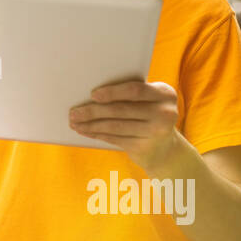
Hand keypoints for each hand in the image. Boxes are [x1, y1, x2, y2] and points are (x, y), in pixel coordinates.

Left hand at [68, 80, 182, 170]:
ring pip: (115, 126)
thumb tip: (91, 94)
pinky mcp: (145, 149)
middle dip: (94, 111)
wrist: (166, 149)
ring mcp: (156, 133)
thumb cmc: (148, 116)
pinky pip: (115, 139)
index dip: (112, 92)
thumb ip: (130, 94)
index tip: (93, 95)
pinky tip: (86, 131)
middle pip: (121, 110)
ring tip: (75, 122)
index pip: (135, 90)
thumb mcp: (148, 101)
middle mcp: (165, 113)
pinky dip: (97, 134)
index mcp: (165, 94)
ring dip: (91, 124)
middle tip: (74, 112)